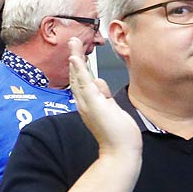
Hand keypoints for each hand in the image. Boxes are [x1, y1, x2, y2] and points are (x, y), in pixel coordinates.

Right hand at [67, 38, 139, 162]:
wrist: (120, 151)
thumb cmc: (118, 134)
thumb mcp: (111, 108)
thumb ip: (104, 95)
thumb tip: (99, 82)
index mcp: (88, 103)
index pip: (81, 81)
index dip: (78, 66)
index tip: (77, 52)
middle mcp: (83, 102)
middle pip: (76, 76)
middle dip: (74, 57)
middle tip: (72, 40)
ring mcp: (87, 102)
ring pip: (78, 76)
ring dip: (75, 58)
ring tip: (73, 42)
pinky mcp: (93, 103)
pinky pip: (83, 83)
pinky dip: (78, 70)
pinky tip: (75, 58)